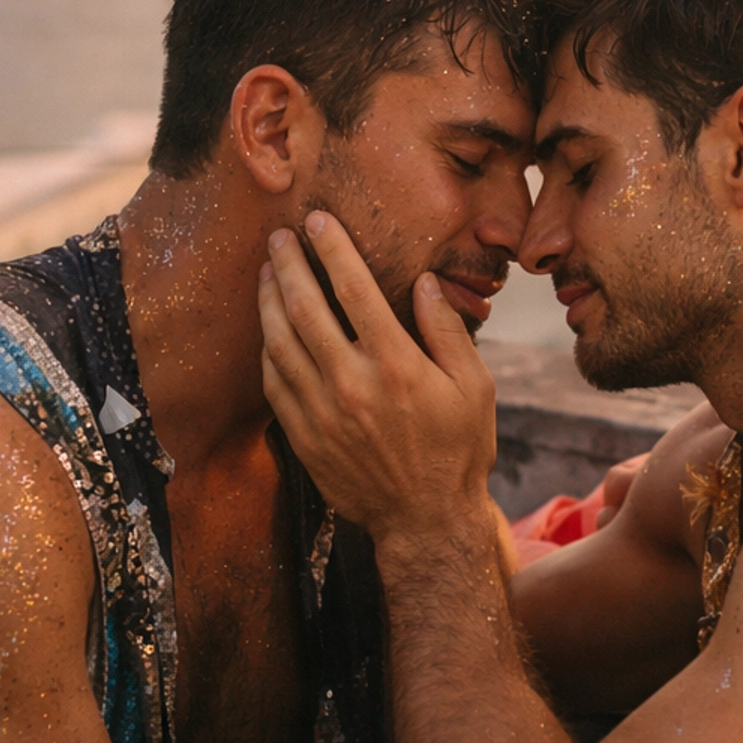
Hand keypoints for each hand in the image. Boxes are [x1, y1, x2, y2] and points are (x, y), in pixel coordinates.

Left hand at [258, 211, 497, 546]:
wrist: (426, 521)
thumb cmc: (459, 450)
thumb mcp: (475, 387)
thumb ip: (447, 331)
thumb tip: (424, 282)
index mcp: (396, 364)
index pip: (354, 289)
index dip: (332, 249)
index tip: (316, 221)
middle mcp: (352, 383)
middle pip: (305, 308)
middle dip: (289, 265)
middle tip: (278, 237)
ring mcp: (322, 413)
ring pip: (280, 343)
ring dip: (269, 301)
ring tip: (267, 272)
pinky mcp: (304, 438)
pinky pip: (275, 383)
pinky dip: (267, 350)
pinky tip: (269, 330)